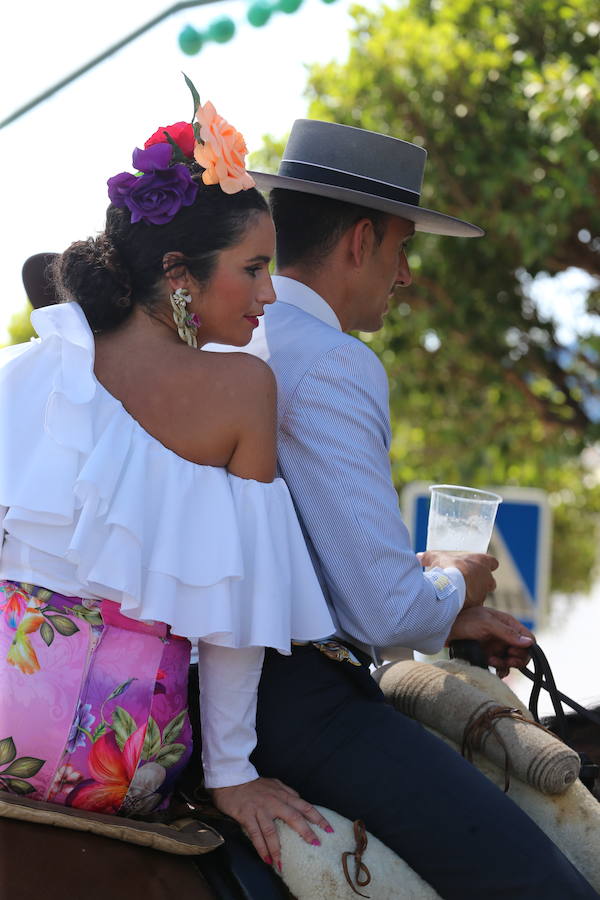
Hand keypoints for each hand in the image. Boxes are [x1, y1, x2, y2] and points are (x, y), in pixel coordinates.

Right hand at [211, 777, 332, 871]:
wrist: (232, 778)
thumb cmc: (254, 784)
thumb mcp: (274, 784)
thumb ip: (287, 792)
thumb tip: (300, 800)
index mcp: (282, 794)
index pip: (304, 806)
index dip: (317, 817)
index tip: (328, 829)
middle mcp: (274, 802)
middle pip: (293, 817)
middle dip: (306, 832)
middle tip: (316, 844)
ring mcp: (260, 809)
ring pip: (272, 831)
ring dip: (278, 850)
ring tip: (282, 865)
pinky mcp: (247, 815)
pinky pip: (255, 834)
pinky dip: (261, 848)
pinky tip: (266, 860)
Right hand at [417, 551, 497, 607]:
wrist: (449, 589)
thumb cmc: (446, 568)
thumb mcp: (435, 557)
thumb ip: (428, 557)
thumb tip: (418, 557)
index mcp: (482, 562)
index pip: (492, 562)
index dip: (486, 565)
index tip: (477, 566)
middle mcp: (486, 578)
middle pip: (490, 582)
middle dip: (481, 583)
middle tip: (467, 583)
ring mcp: (483, 593)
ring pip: (482, 595)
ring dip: (472, 595)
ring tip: (457, 596)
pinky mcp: (476, 606)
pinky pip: (473, 607)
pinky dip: (466, 606)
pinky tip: (456, 606)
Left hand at [446, 606, 534, 676]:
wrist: (444, 629)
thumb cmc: (464, 621)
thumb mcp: (486, 624)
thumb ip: (507, 633)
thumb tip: (529, 642)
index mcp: (508, 623)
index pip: (529, 638)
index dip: (526, 649)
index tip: (512, 653)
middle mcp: (505, 635)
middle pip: (523, 652)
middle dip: (516, 659)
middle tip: (506, 661)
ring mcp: (497, 646)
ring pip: (512, 661)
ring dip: (505, 665)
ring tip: (491, 661)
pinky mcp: (489, 655)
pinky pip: (502, 666)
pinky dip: (500, 670)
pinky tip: (493, 669)